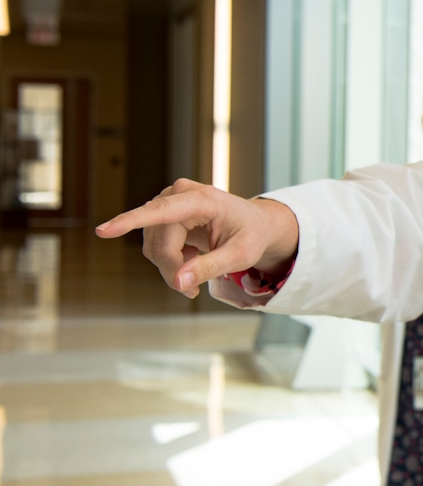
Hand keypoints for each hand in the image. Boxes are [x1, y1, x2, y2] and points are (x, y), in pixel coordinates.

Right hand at [95, 179, 299, 298]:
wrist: (256, 224)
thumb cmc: (252, 236)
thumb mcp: (241, 255)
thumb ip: (210, 267)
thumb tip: (179, 281)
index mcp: (203, 199)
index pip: (160, 212)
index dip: (130, 222)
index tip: (103, 231)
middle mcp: (180, 194)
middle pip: (159, 243)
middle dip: (172, 270)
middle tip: (191, 292)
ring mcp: (168, 201)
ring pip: (152, 247)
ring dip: (170, 267)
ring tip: (195, 276)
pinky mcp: (162, 212)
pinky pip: (154, 244)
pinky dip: (169, 260)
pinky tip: (191, 259)